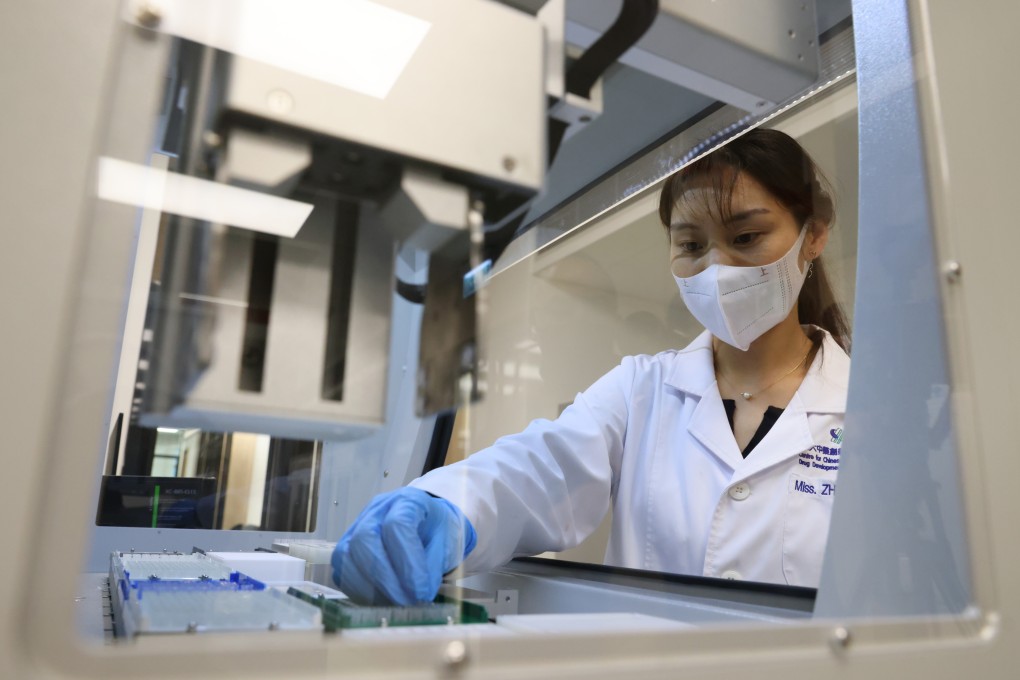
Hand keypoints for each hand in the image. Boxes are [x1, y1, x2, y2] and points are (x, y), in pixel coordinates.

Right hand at [331, 487, 476, 604]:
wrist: (427, 523)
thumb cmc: (437, 530)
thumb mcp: (448, 542)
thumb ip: (434, 565)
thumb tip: (420, 593)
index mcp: (406, 501)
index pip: (397, 525)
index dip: (407, 561)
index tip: (421, 591)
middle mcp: (377, 510)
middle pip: (364, 539)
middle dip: (384, 577)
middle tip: (406, 601)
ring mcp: (357, 527)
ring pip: (346, 556)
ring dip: (370, 587)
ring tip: (395, 604)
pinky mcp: (347, 548)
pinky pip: (342, 571)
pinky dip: (360, 591)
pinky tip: (382, 600)